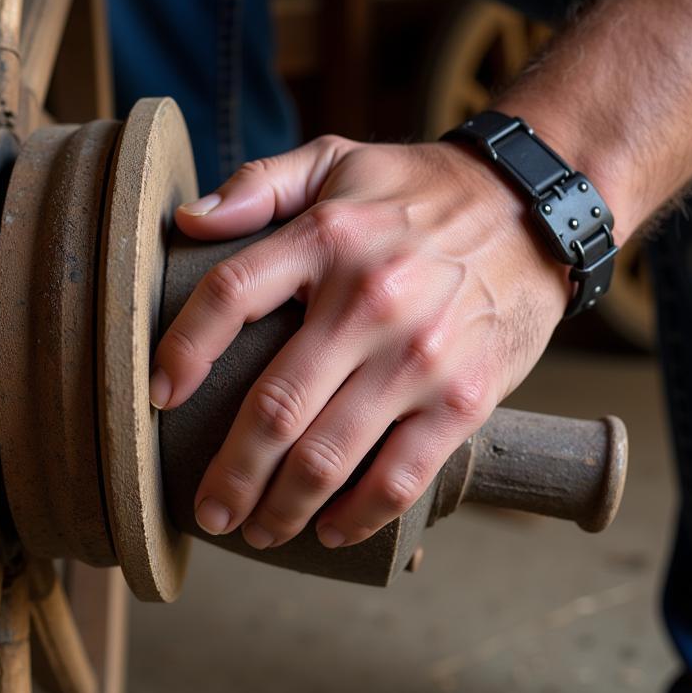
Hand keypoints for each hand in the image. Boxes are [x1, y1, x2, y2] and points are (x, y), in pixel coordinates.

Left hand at [151, 136, 572, 549]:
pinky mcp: (464, 398)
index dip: (183, 351)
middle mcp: (369, 301)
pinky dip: (357, 517)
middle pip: (274, 406)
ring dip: (281, 508)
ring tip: (255, 530)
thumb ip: (258, 186)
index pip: (229, 296)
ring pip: (329, 456)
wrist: (534, 211)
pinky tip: (329, 532)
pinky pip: (400, 476)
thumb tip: (186, 221)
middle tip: (208, 508)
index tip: (157, 396)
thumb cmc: (420, 192)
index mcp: (326, 241)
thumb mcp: (337, 160)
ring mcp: (419, 357)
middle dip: (229, 473)